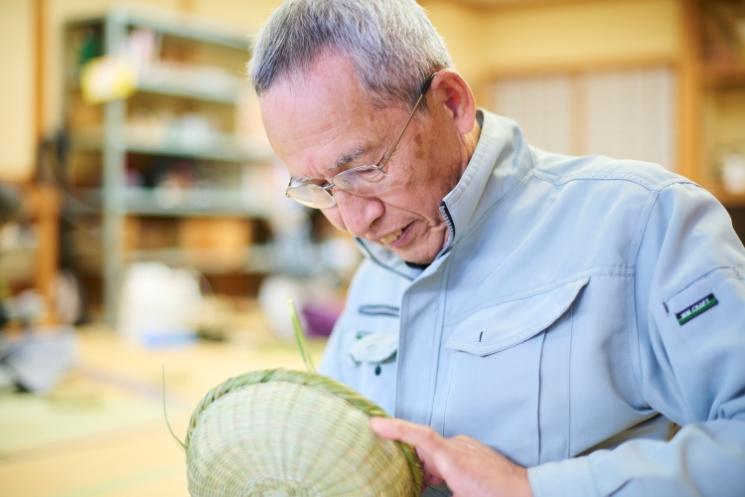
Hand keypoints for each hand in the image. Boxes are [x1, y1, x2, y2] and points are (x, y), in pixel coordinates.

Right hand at [371, 417, 532, 496]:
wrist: (529, 494)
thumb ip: (432, 492)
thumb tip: (412, 491)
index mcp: (452, 459)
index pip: (419, 436)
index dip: (395, 428)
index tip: (374, 423)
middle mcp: (458, 447)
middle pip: (423, 445)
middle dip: (405, 453)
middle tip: (385, 460)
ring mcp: (468, 446)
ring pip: (436, 451)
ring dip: (424, 463)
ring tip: (415, 480)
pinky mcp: (475, 450)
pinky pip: (449, 452)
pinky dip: (438, 464)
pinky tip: (438, 481)